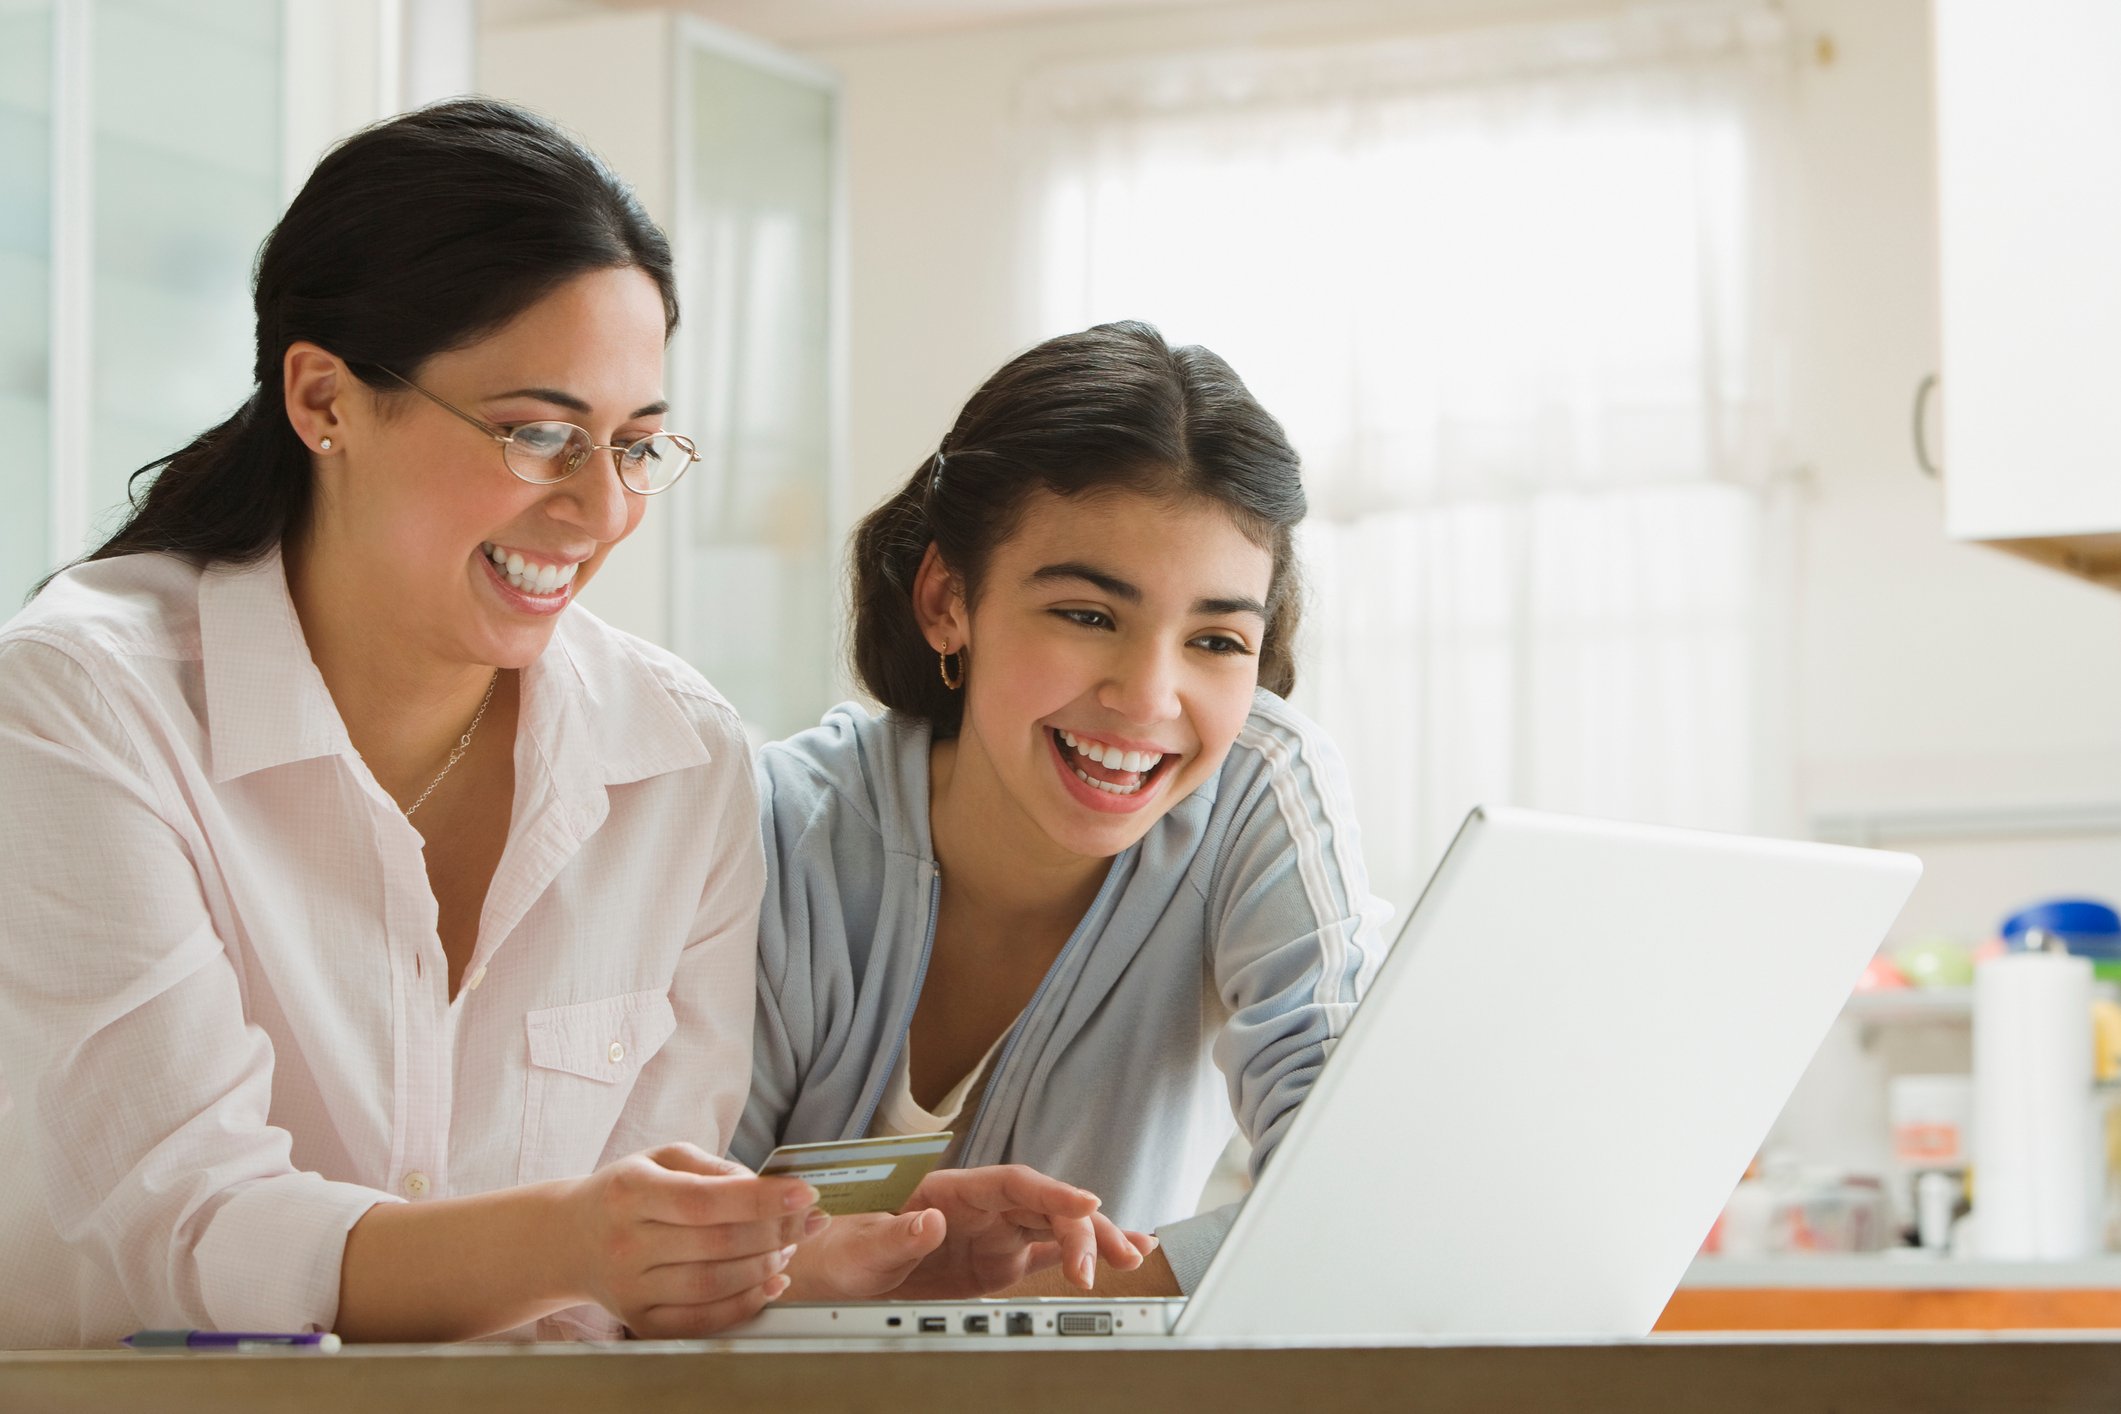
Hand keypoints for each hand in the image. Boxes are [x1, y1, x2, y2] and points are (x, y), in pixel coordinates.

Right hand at [559, 1142, 825, 1337]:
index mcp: (631, 1191)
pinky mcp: (638, 1320)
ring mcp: (629, 1288)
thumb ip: (713, 1168)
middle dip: (777, 1233)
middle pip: (717, 1244)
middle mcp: (626, 1242)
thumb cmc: (628, 1192)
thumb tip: (764, 1188)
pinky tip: (771, 1283)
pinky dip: (745, 1305)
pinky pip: (701, 1321)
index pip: (704, 1200)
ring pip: (713, 1285)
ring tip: (789, 1248)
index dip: (761, 1200)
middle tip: (809, 1221)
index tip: (805, 1193)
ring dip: (765, 1267)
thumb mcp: (661, 1159)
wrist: (572, 1239)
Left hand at [787, 1165, 1153, 1301]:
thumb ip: (896, 1234)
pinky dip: (1083, 1255)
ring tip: (1133, 1256)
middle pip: (1045, 1207)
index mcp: (953, 1189)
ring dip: (1095, 1240)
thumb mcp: (863, 1245)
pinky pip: (1049, 1253)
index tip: (1087, 1204)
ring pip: (1057, 1228)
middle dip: (1082, 1229)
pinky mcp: (1001, 1260)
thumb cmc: (844, 1248)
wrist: (840, 1270)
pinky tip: (1117, 1259)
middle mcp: (983, 1206)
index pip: (1014, 1183)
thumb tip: (929, 1222)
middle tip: (1104, 1263)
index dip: (1052, 1192)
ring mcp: (996, 1232)